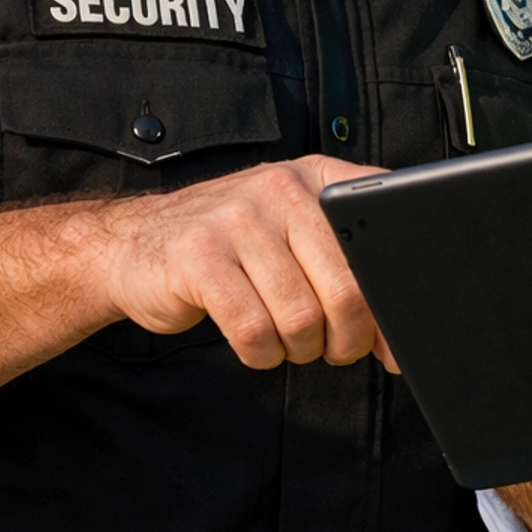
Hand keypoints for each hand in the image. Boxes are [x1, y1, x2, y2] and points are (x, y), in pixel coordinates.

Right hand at [92, 155, 395, 371]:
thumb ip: (349, 273)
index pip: (380, 230)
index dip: (392, 295)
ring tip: (286, 340)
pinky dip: (260, 353)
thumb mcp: (294, 237)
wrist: (135, 245)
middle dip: (347, 338)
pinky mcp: (198, 256)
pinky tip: (254, 342)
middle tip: (333, 349)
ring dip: (300, 349)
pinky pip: (253, 330)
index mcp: (316, 177)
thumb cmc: (232, 251)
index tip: (393, 335)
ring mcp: (236, 218)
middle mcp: (280, 187)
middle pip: (346, 288)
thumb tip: (397, 343)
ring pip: (300, 316)